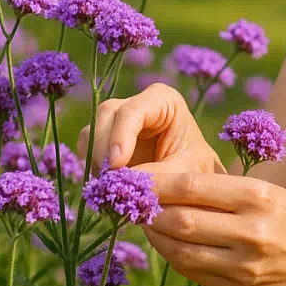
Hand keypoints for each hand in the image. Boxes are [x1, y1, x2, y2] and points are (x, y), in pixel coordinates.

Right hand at [76, 82, 224, 175]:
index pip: (133, 110)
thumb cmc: (197, 171)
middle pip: (106, 115)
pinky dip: (94, 168)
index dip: (121, 136)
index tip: (117, 165)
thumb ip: (157, 176)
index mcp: (163, 100)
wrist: (194, 184)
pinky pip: (88, 149)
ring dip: (96, 160)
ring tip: (113, 186)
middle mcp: (138, 104)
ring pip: (92, 131)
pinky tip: (111, 186)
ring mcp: (119, 120)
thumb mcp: (185, 173)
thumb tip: (123, 180)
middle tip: (111, 181)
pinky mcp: (107, 140)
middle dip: (104, 149)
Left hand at [142, 171, 285, 285]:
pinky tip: (166, 243)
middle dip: (150, 210)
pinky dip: (173, 255)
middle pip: (181, 220)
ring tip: (145, 221)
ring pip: (181, 251)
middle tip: (133, 201)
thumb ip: (220, 190)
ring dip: (155, 236)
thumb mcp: (265, 191)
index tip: (136, 177)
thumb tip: (165, 185)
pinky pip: (192, 272)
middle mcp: (251, 232)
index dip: (157, 182)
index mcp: (258, 198)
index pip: (191, 186)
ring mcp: (244, 268)